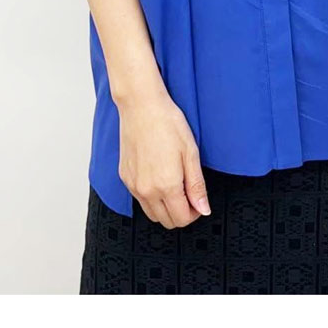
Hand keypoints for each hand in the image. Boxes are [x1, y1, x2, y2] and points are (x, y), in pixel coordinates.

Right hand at [116, 87, 210, 227]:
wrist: (142, 107)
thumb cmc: (167, 124)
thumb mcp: (191, 154)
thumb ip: (197, 186)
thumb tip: (203, 209)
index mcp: (166, 185)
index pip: (181, 219)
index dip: (194, 213)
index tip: (198, 201)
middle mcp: (147, 190)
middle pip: (166, 221)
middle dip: (181, 213)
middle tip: (189, 194)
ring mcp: (133, 185)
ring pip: (151, 214)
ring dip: (165, 208)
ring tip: (175, 186)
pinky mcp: (125, 178)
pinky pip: (139, 199)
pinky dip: (151, 197)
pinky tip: (159, 178)